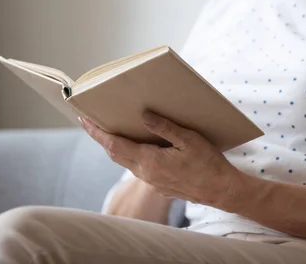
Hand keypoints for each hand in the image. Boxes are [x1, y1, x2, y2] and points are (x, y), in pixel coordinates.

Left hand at [80, 112, 242, 208]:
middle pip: (115, 154)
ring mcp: (152, 181)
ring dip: (115, 146)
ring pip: (125, 161)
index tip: (83, 120)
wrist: (221, 191)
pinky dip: (130, 154)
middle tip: (89, 121)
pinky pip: (137, 167)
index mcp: (150, 162)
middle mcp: (146, 174)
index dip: (97, 133)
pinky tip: (136, 145)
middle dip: (101, 137)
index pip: (114, 145)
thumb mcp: (189, 140)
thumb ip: (165, 128)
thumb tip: (143, 115)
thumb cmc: (209, 164)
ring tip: (109, 129)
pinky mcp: (159, 184)